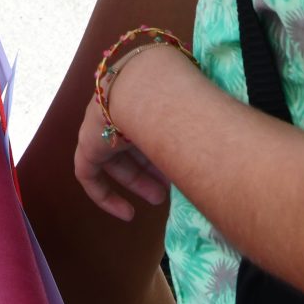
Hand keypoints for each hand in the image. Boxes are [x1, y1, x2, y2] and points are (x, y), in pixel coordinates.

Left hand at [73, 41, 182, 222]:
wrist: (147, 90)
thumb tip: (216, 154)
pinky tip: (126, 213)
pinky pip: (89, 173)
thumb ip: (194, 136)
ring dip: (137, 182)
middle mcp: (119, 108)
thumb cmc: (178, 101)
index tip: (179, 166)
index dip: (163, 150)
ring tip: (159, 201)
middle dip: (152, 171)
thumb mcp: (189, 122)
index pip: (148, 127)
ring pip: (116, 160)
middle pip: (133, 146)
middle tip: (171, 191)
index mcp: (140, 98)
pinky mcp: (86, 143)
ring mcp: (99, 123)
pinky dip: (105, 195)